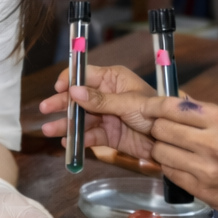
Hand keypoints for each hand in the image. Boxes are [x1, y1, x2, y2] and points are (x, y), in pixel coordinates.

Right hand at [37, 64, 162, 160]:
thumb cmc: (156, 112)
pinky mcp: (108, 134)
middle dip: (61, 104)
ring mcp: (106, 116)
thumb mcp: (128, 103)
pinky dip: (78, 139)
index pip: (84, 75)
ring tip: (49, 131)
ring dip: (65, 124)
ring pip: (80, 119)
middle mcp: (106, 96)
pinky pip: (89, 136)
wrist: (172, 141)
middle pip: (77, 98)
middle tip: (45, 110)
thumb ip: (100, 99)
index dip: (69, 80)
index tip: (58, 89)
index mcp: (112, 80)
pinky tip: (67, 143)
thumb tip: (74, 91)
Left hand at [46, 83, 217, 217]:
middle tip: (133, 122)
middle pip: (155, 128)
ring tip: (177, 149)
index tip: (101, 98)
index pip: (163, 105)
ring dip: (157, 148)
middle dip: (143, 126)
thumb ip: (199, 113)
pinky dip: (165, 166)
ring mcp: (204, 168)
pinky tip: (180, 165)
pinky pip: (167, 172)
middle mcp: (211, 141)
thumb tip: (170, 99)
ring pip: (158, 151)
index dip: (130, 102)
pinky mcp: (199, 190)